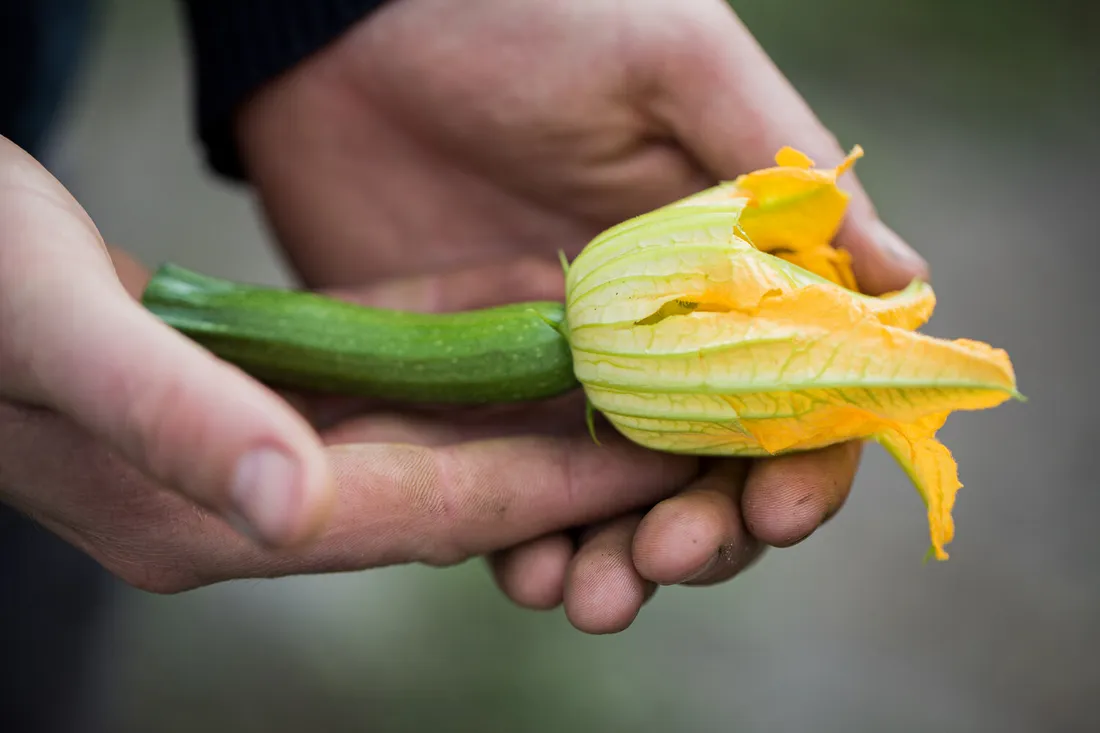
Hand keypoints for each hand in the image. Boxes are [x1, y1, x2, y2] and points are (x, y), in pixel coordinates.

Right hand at [0, 135, 698, 593]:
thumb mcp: (54, 329)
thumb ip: (174, 418)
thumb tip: (295, 507)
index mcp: (214, 514)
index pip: (427, 512)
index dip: (547, 489)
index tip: (651, 464)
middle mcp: (247, 498)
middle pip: (443, 489)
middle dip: (557, 463)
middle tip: (667, 428)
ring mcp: (249, 451)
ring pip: (420, 438)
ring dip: (516, 413)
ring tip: (620, 381)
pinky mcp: (247, 394)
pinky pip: (374, 384)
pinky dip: (445, 356)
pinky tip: (514, 323)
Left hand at [232, 0, 929, 630]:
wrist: (349, 35)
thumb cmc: (522, 18)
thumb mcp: (669, 62)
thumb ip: (776, 166)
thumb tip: (904, 279)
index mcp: (722, 267)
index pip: (797, 390)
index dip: (805, 460)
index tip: (775, 506)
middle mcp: (655, 335)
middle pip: (712, 471)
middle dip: (709, 534)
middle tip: (670, 558)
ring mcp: (562, 374)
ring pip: (615, 504)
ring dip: (620, 563)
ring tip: (594, 596)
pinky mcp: (474, 393)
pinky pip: (510, 495)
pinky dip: (525, 545)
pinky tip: (524, 569)